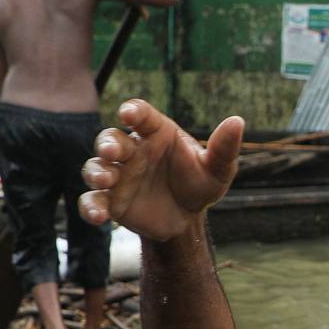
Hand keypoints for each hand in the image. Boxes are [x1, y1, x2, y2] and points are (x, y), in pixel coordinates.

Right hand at [79, 99, 242, 239]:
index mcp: (156, 133)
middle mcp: (132, 150)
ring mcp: (118, 176)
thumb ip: (223, 148)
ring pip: (95, 167)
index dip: (133, 111)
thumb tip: (238, 121)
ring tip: (105, 181)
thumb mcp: (217, 169)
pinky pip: (92, 201)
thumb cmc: (200, 183)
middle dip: (107, 143)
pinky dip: (90, 207)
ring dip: (96, 172)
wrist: (187, 218)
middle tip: (112, 151)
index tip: (128, 113)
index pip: (141, 115)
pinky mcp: (111, 201)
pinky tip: (99, 217)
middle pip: (110, 139)